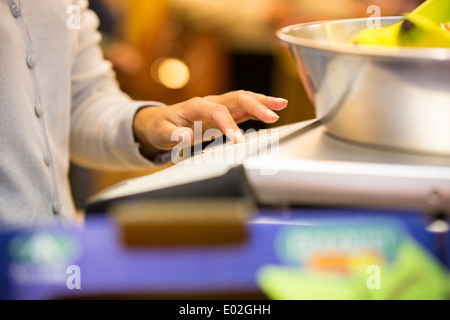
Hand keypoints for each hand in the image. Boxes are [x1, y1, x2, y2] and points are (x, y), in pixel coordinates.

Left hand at [133, 90, 287, 157]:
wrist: (160, 122)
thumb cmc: (160, 127)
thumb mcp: (161, 133)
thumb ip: (173, 135)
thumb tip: (187, 137)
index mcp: (196, 106)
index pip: (218, 111)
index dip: (230, 125)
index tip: (239, 140)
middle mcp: (210, 102)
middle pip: (237, 97)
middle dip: (256, 105)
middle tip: (273, 115)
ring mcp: (218, 105)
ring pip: (243, 99)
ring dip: (262, 101)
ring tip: (282, 105)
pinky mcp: (223, 112)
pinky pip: (243, 107)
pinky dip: (258, 108)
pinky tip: (272, 110)